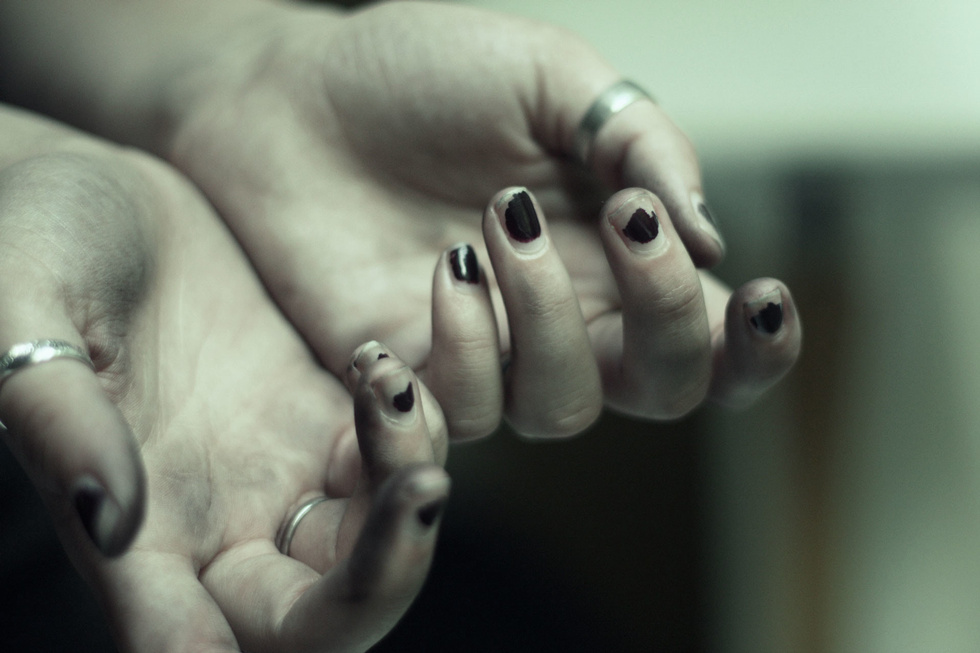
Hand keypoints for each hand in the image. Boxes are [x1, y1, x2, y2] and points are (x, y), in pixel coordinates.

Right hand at [0, 105, 448, 651]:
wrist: (94, 191)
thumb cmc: (30, 241)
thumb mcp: (27, 305)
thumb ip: (58, 418)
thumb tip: (109, 522)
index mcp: (131, 534)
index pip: (184, 639)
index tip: (269, 629)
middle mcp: (216, 523)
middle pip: (320, 616)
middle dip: (386, 575)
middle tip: (427, 489)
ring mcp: (276, 469)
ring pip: (375, 537)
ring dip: (412, 477)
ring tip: (387, 378)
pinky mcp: (318, 413)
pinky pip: (394, 451)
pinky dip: (416, 423)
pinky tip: (383, 361)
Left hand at [161, 1, 799, 437]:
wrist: (287, 97)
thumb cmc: (417, 73)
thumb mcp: (547, 74)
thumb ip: (637, 143)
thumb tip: (706, 235)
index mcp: (613, 246)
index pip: (713, 329)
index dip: (758, 344)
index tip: (768, 297)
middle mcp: (566, 313)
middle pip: (665, 388)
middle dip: (669, 323)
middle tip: (627, 225)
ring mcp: (492, 352)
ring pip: (564, 408)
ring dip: (542, 317)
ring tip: (483, 228)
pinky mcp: (415, 375)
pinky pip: (464, 411)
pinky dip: (458, 348)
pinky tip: (428, 274)